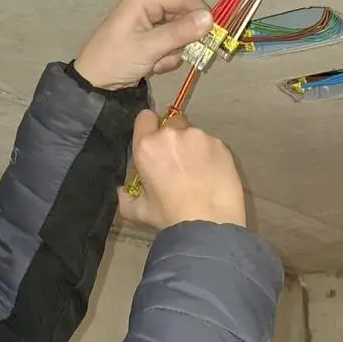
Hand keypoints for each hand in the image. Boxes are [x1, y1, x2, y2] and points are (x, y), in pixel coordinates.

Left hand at [74, 0, 211, 90]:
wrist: (95, 84)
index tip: (211, 38)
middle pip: (185, 16)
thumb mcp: (149, 47)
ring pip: (181, 34)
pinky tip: (150, 65)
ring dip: (172, 52)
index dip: (201, 16)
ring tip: (153, 62)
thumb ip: (180, 32)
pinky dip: (165, 58)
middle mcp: (150, 3)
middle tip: (168, 55)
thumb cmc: (115, 60)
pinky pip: (172, 44)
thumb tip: (210, 18)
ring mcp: (151, 20)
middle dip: (181, 40)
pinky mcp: (152, 37)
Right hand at [117, 110, 247, 231]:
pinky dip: (211, 155)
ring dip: (193, 147)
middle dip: (173, 138)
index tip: (155, 142)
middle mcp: (172, 135)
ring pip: (193, 134)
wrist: (208, 224)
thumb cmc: (170, 217)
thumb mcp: (140, 212)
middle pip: (171, 124)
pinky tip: (212, 174)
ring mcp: (199, 137)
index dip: (149, 128)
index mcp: (147, 146)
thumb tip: (122, 191)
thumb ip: (126, 198)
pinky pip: (212, 144)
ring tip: (197, 171)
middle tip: (178, 162)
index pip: (145, 117)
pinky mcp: (220, 144)